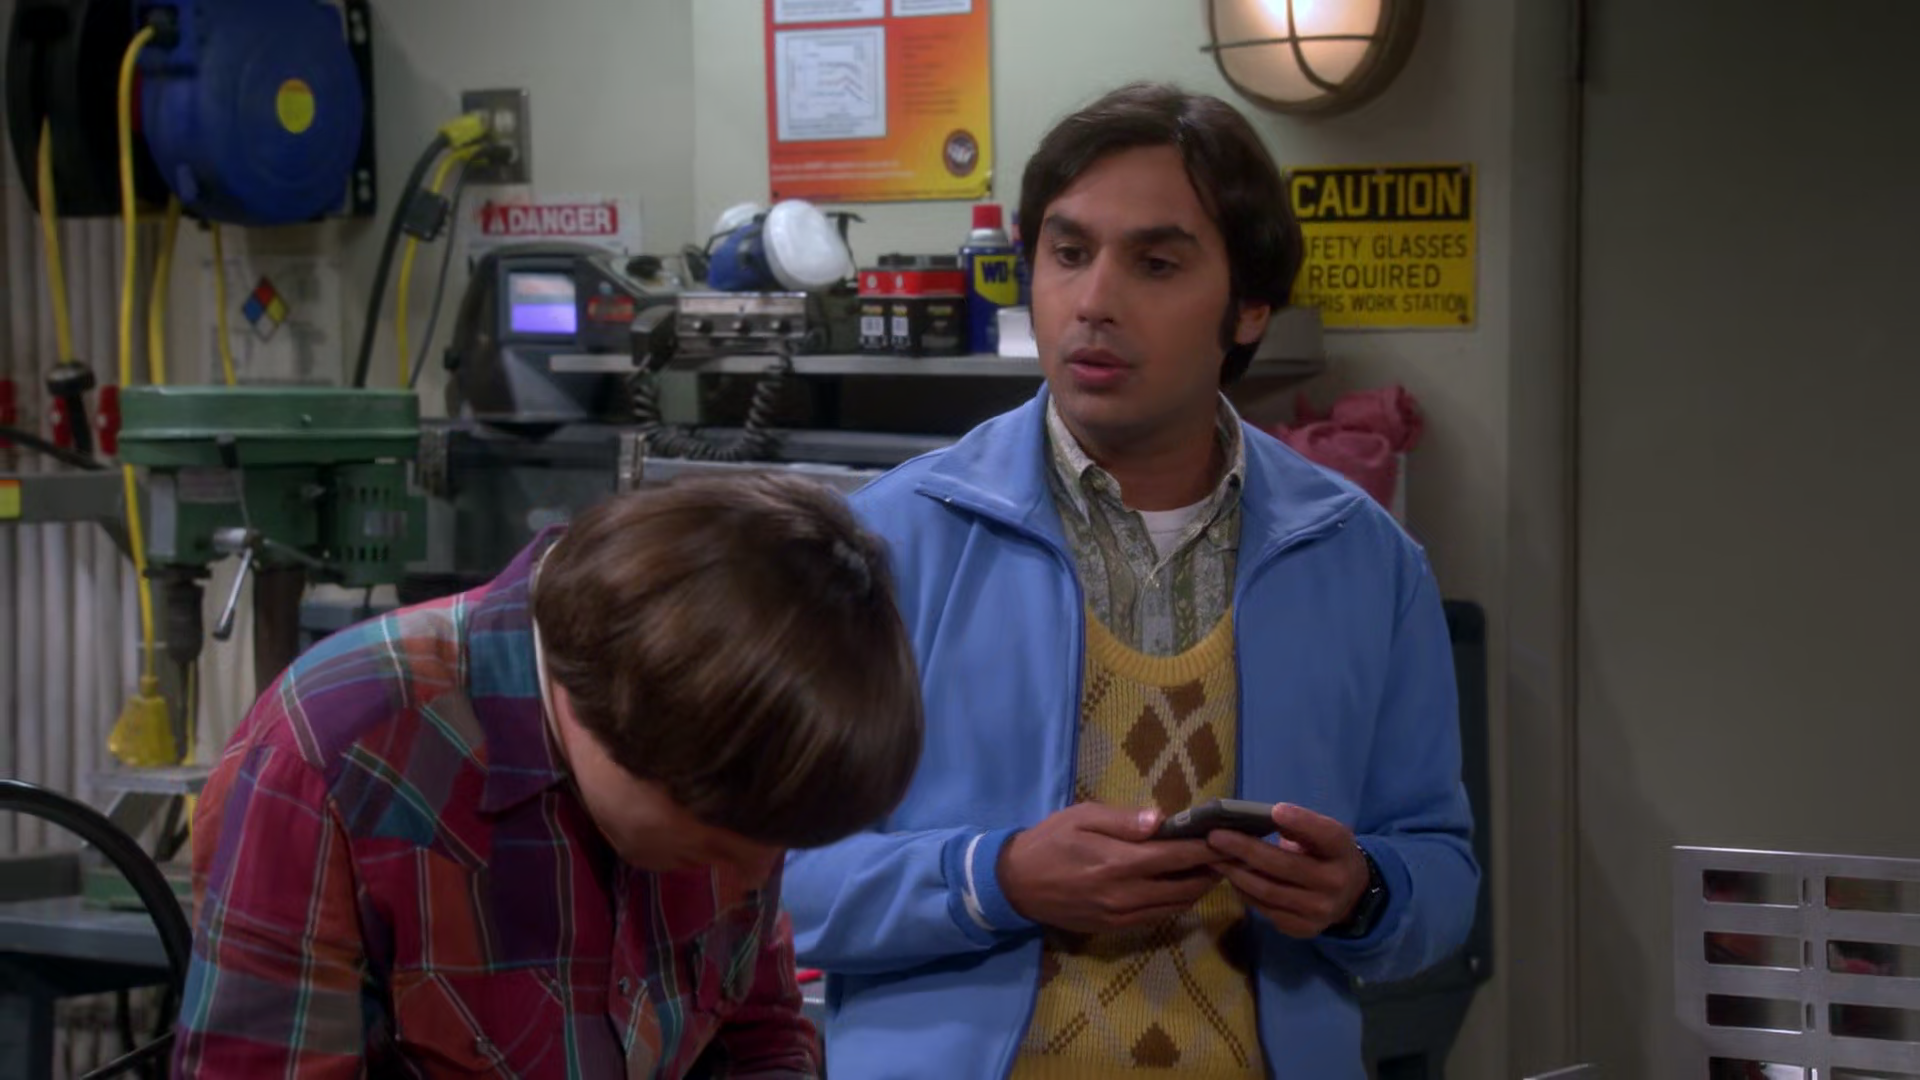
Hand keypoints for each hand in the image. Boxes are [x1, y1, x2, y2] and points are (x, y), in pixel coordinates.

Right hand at [998, 803, 1225, 933]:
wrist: (1015, 884)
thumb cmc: (1049, 842)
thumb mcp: (1081, 817)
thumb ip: (1123, 820)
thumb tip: (1161, 820)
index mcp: (1118, 862)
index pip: (1176, 857)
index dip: (1206, 850)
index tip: (1228, 839)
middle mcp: (1125, 894)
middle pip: (1183, 886)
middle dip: (1210, 871)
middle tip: (1228, 856)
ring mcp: (1121, 915)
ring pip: (1174, 906)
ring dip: (1197, 889)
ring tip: (1212, 871)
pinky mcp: (1115, 927)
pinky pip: (1157, 917)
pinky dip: (1176, 903)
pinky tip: (1182, 888)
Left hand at [1207, 804, 1369, 938]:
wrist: (1350, 896)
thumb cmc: (1326, 854)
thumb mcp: (1322, 834)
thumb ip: (1300, 826)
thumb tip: (1261, 817)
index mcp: (1342, 851)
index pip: (1325, 835)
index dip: (1301, 822)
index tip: (1276, 810)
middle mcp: (1335, 883)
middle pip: (1284, 866)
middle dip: (1245, 850)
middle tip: (1215, 838)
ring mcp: (1319, 910)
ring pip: (1269, 892)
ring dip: (1237, 874)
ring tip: (1214, 858)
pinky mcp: (1303, 929)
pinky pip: (1266, 910)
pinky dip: (1245, 893)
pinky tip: (1232, 878)